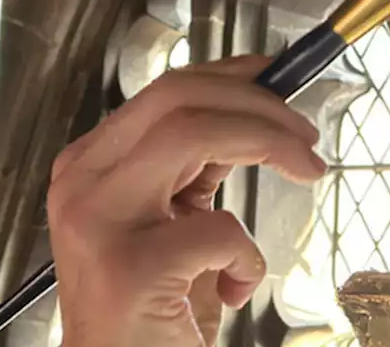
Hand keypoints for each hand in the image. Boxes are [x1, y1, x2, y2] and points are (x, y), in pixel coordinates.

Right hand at [47, 55, 326, 346]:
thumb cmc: (145, 313)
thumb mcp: (168, 224)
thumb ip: (192, 170)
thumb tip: (252, 113)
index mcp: (90, 166)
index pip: (163, 91)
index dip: (230, 75)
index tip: (277, 78)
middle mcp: (82, 183)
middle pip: (177, 98)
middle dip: (258, 103)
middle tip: (306, 133)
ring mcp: (99, 221)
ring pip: (193, 133)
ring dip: (268, 142)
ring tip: (307, 168)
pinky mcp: (129, 268)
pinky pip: (219, 230)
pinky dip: (248, 258)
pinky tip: (235, 287)